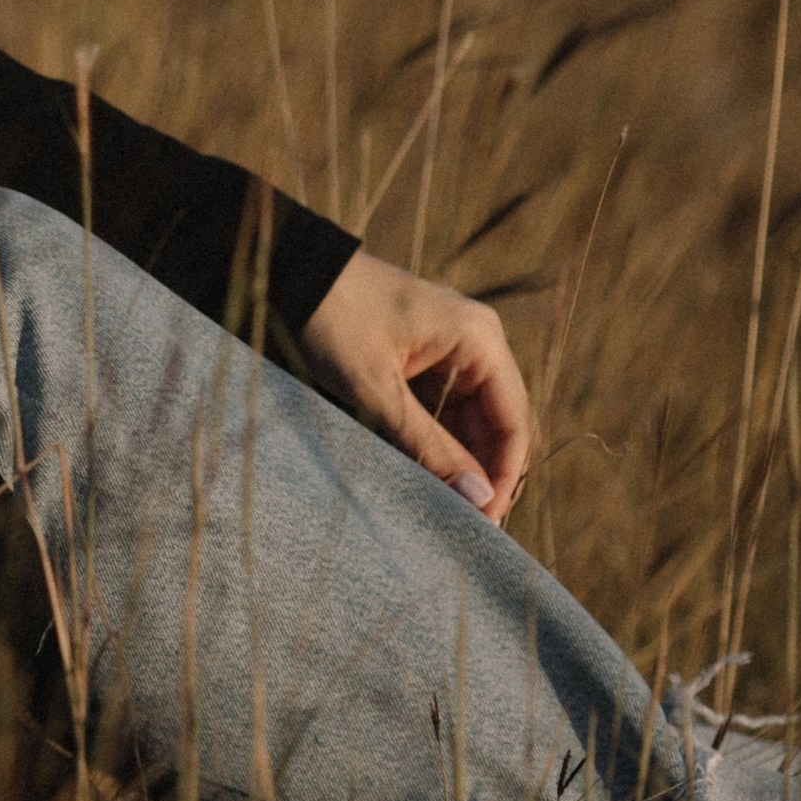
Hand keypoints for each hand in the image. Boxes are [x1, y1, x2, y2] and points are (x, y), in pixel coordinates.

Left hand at [301, 248, 531, 522]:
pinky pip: (440, 410)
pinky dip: (432, 443)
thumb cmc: (331, 318)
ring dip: (455, 464)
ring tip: (438, 510)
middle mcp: (476, 342)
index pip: (513, 422)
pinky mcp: (422, 358)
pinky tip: (420, 477)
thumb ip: (427, 445)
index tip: (482, 524)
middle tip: (459, 528)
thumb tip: (477, 501)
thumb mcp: (376, 389)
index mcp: (480, 338)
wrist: (286, 271)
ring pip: (467, 422)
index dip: (503, 477)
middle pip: (495, 425)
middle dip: (479, 475)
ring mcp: (450, 350)